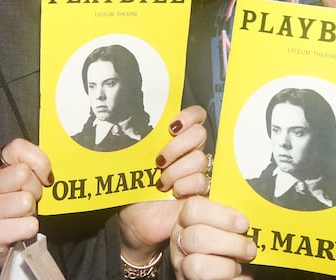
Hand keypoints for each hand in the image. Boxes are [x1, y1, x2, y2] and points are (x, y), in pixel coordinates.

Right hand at [0, 138, 53, 274]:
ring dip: (31, 210)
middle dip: (35, 189)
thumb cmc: (16, 202)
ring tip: (23, 214)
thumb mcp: (26, 178)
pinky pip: (27, 225)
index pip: (18, 148)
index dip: (39, 161)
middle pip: (22, 174)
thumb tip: (52, 170)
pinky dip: (30, 228)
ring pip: (25, 201)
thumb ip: (37, 165)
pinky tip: (20, 228)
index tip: (43, 176)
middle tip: (30, 198)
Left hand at [118, 105, 208, 264]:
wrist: (134, 220)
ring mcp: (198, 173)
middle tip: (159, 161)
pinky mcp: (201, 193)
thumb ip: (142, 140)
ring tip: (161, 183)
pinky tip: (173, 193)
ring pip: (199, 159)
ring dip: (176, 170)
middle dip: (177, 146)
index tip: (171, 127)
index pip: (196, 116)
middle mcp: (190, 153)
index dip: (189, 116)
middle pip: (199, 134)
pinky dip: (183, 186)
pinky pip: (200, 180)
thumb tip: (134, 121)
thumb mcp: (134, 159)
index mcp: (176, 139)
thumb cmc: (134, 187)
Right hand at [172, 196, 256, 279]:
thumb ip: (231, 212)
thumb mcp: (226, 222)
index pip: (194, 208)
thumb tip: (250, 211)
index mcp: (188, 218)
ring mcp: (182, 264)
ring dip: (226, 266)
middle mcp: (181, 240)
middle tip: (250, 248)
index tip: (244, 223)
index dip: (223, 216)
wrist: (226, 271)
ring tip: (241, 265)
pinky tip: (237, 276)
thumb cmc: (228, 241)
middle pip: (197, 236)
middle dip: (230, 243)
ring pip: (197, 265)